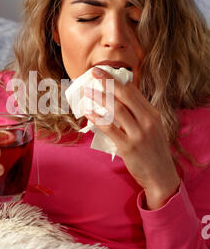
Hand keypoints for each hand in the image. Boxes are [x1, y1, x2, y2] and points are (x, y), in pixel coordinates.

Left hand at [84, 67, 180, 209]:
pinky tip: (88, 112)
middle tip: (94, 72)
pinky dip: (97, 118)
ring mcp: (138, 134)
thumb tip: (117, 100)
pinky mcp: (128, 147)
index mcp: (153, 114)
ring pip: (116, 110)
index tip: (104, 72)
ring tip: (87, 91)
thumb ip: (138, 114)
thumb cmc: (153, 151)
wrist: (161, 176)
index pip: (133, 91)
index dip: (117, 79)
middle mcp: (147, 121)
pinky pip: (109, 129)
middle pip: (125, 96)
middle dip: (108, 82)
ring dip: (99, 98)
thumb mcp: (151, 128)